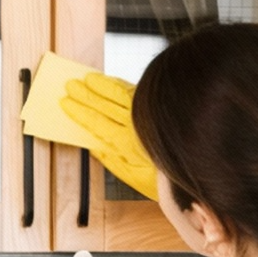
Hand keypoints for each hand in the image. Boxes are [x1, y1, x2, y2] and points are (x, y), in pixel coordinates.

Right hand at [62, 73, 158, 199]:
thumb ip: (111, 159)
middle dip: (86, 95)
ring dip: (102, 85)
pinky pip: (133, 93)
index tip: (65, 103)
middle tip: (70, 85)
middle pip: (105, 105)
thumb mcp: (131, 176)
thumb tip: (93, 143)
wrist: (192, 169)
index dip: (79, 112)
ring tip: (87, 79)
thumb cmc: (161, 178)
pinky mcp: (155, 108)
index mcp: (125, 142)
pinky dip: (119, 86)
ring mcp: (146, 114)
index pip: (96, 122)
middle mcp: (135, 125)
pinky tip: (111, 82)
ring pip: (120, 94)